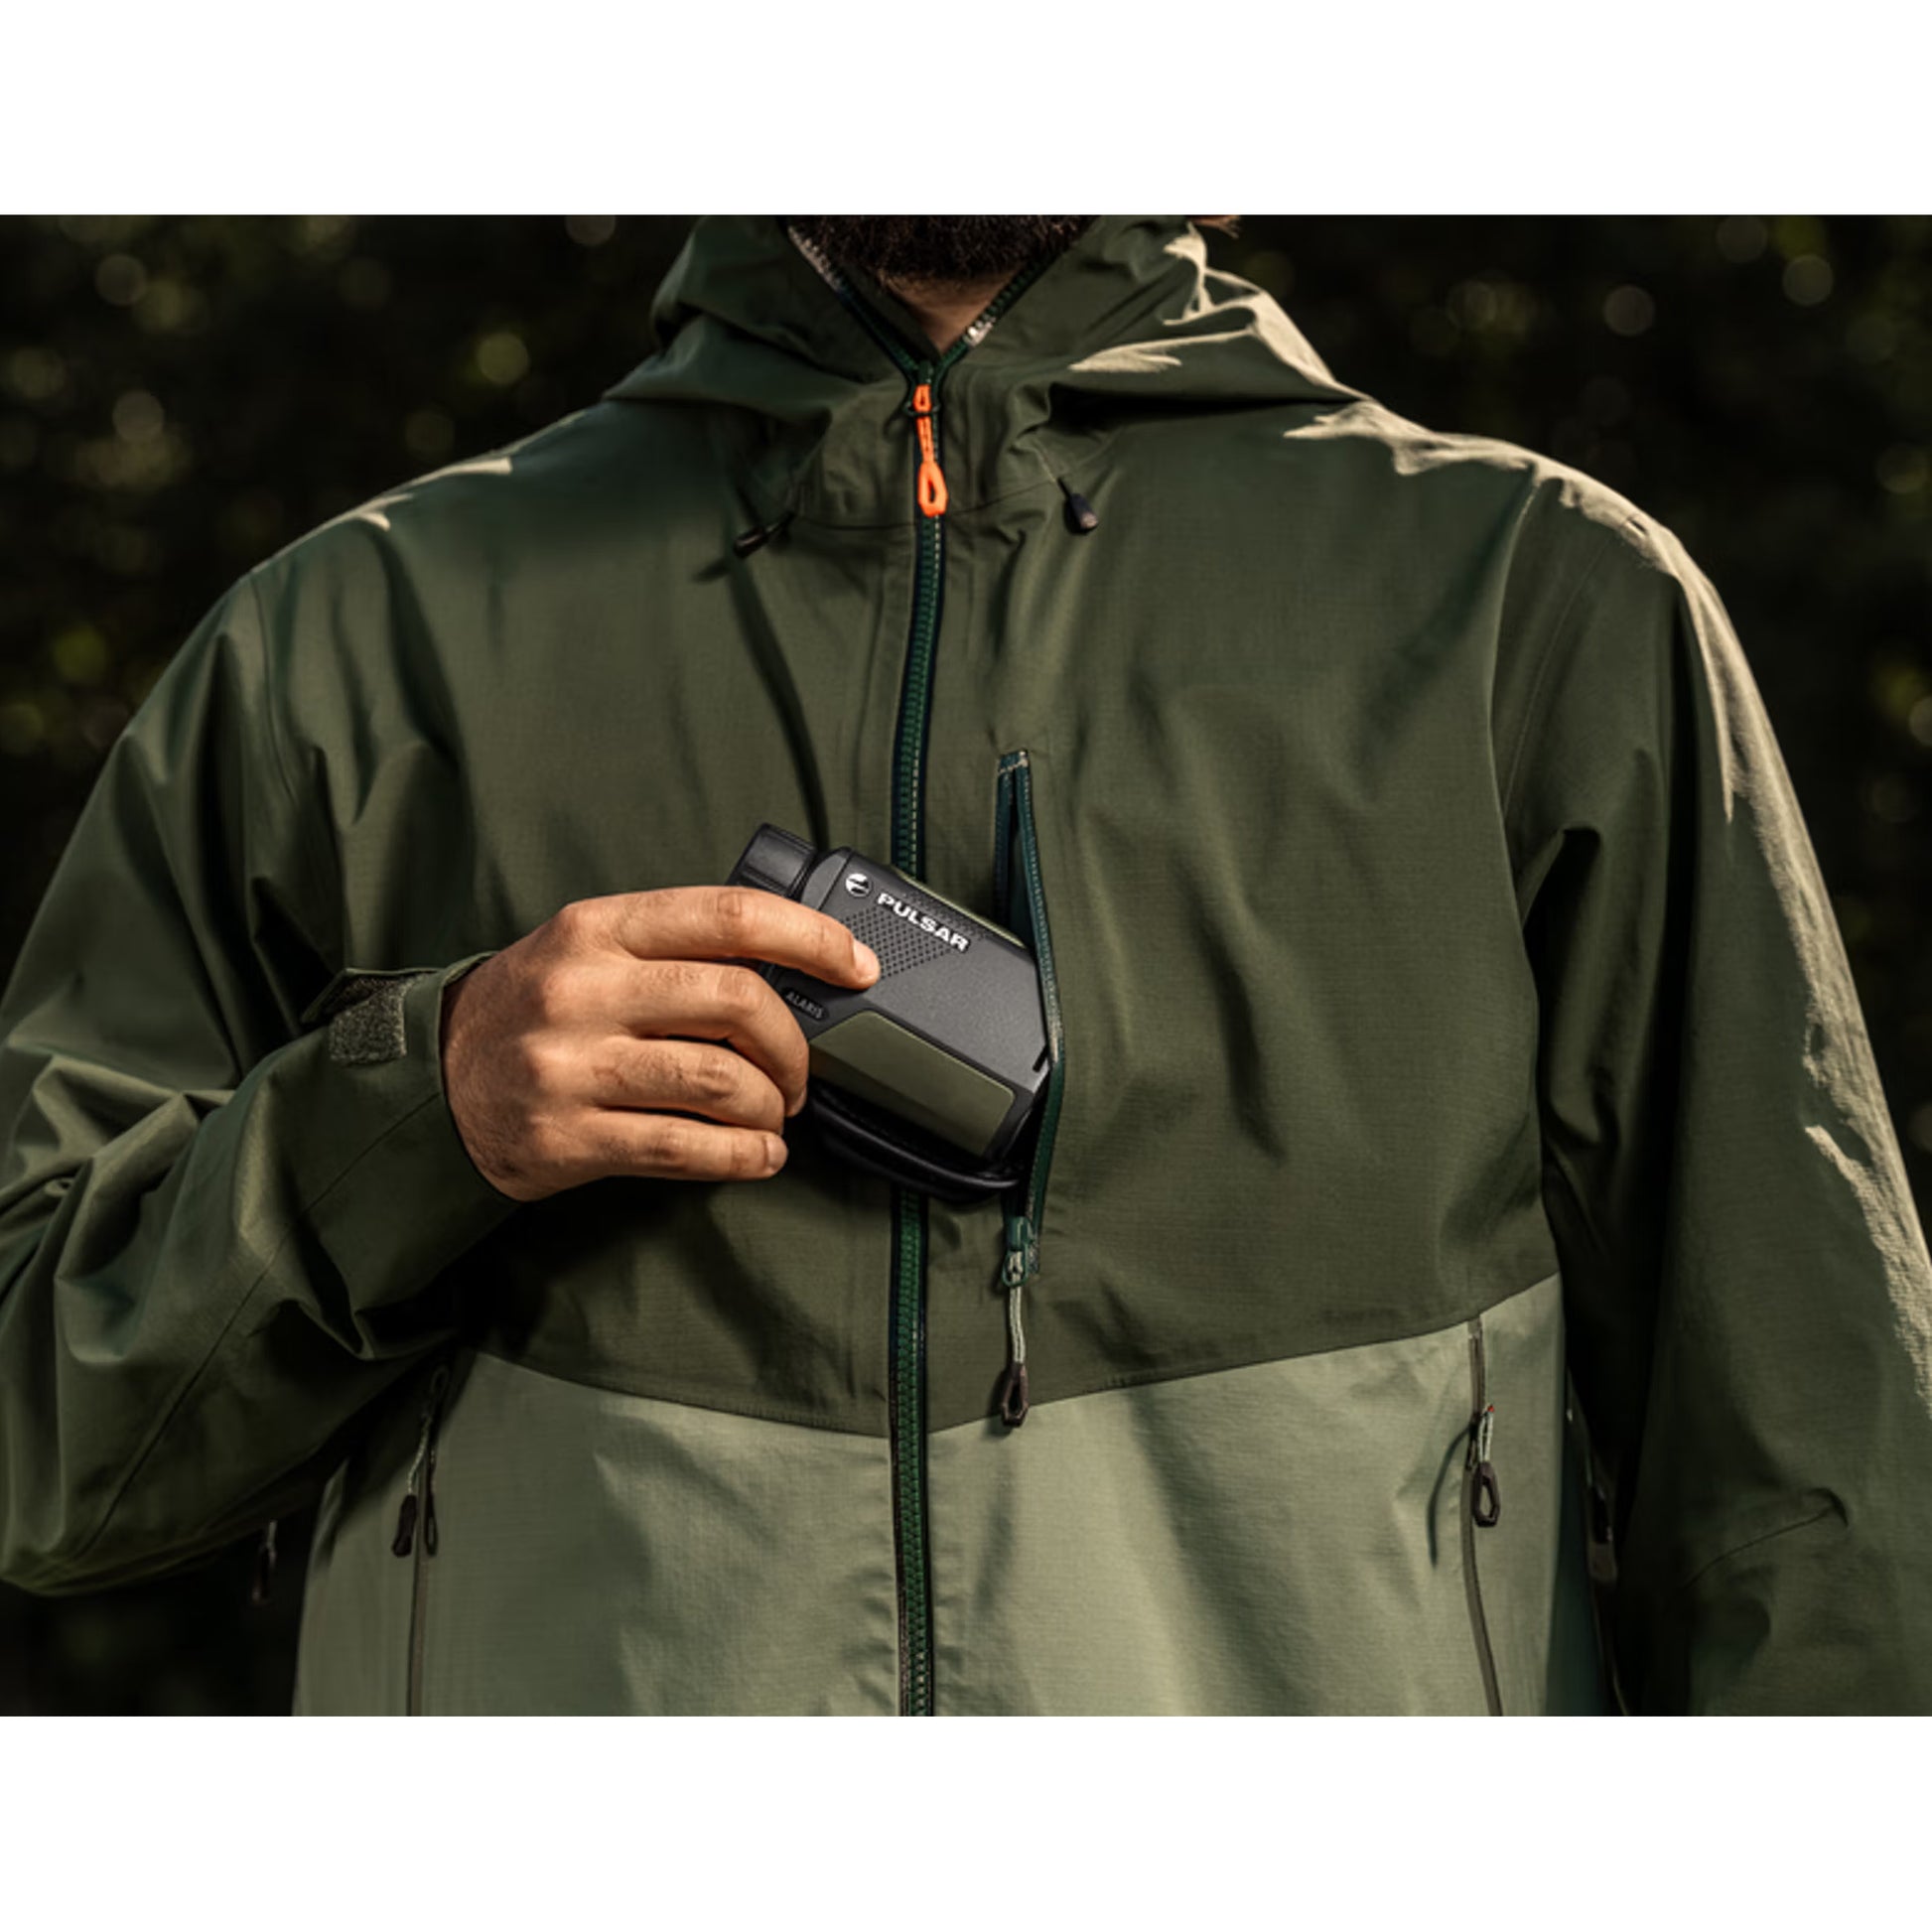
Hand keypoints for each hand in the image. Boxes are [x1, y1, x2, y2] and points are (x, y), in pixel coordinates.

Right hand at [439, 886, 880, 1200]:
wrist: (432, 1082)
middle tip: (800, 1072)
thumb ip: (675, 950)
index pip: (728, 916)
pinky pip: (683, 1147)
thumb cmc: (533, 1010)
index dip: (810, 939)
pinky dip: (741, 1156)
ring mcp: (571, 1067)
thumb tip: (794, 970)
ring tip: (772, 1115)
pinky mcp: (567, 1138)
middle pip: (736, 1001)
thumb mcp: (588, 950)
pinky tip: (756, 1155)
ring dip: (769, 1106)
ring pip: (718, 1080)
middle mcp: (583, 990)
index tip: (857, 965)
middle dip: (793, 1044)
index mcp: (598, 928)